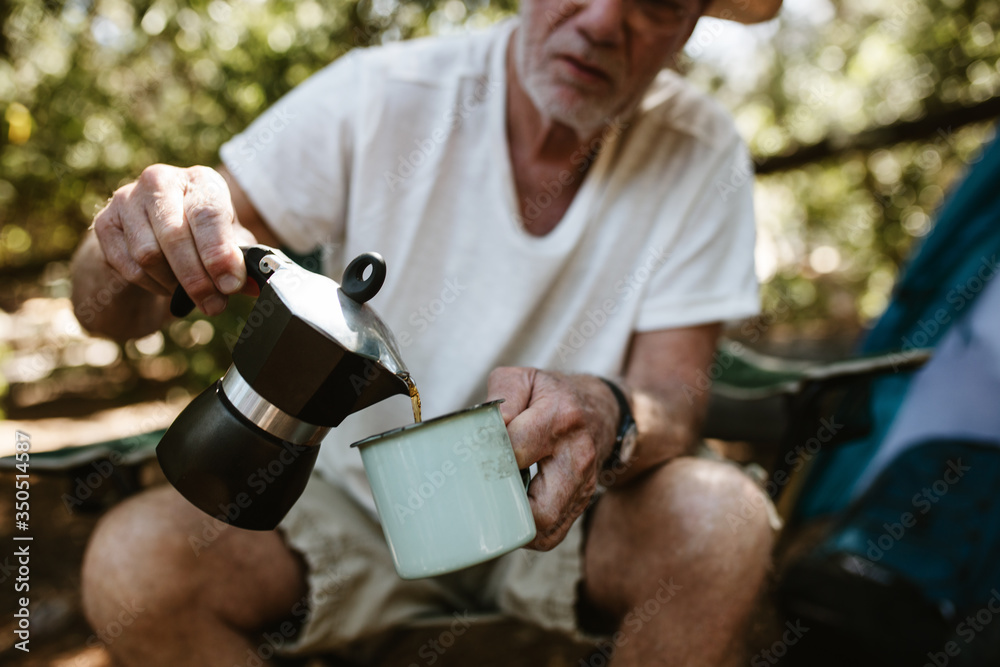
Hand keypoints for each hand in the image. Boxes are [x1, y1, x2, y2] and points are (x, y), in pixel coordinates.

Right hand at [92, 164, 255, 315]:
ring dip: (173, 283)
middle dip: (197, 278)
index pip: (207, 214)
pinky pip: (128, 266)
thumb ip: (241, 260)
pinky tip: (166, 284)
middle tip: (214, 305)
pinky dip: (152, 284)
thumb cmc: (203, 235)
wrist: (154, 230)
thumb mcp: (229, 241)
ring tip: (191, 292)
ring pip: (148, 254)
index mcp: (200, 179)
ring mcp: (127, 198)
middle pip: (175, 236)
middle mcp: (160, 180)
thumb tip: (252, 285)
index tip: (230, 285)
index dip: (219, 254)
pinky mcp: (105, 222)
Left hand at [486, 367, 618, 550]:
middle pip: (538, 507)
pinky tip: (512, 510)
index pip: (516, 449)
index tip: (475, 450)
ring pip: (545, 527)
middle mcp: (578, 457)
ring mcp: (583, 486)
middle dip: (503, 501)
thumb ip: (502, 396)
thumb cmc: (553, 396)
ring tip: (496, 500)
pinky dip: (527, 530)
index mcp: (561, 418)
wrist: (600, 412)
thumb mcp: (526, 379)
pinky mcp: (581, 505)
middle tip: (483, 486)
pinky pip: (551, 535)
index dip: (488, 453)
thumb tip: (489, 429)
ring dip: (514, 522)